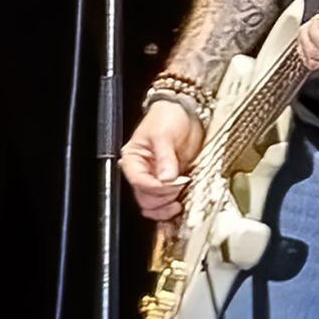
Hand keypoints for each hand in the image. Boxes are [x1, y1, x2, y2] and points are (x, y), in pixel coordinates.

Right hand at [121, 98, 203, 220]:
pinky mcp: (171, 182)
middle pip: (145, 198)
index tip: (172, 183)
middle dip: (162, 198)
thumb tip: (167, 179)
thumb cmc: (167, 117)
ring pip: (154, 204)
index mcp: (133, 160)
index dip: (155, 187)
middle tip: (179, 186)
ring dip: (165, 208)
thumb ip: (165, 158)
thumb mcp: (164, 134)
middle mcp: (142, 172)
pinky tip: (181, 204)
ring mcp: (156, 179)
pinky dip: (172, 207)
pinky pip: (167, 201)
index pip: (139, 182)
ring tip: (180, 199)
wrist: (185, 111)